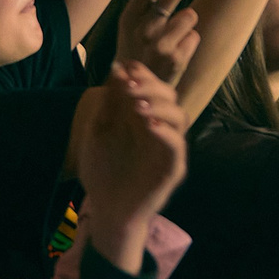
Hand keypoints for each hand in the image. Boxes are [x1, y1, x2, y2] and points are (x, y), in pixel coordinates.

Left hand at [73, 60, 189, 268]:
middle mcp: (160, 131)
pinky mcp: (172, 170)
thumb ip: (109, 103)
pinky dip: (166, 133)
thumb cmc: (102, 172)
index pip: (154, 88)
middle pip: (170, 97)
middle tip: (130, 84)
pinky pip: (177, 147)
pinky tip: (148, 126)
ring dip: (160, 106)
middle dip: (151, 85)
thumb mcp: (98, 131)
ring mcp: (168, 150)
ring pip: (180, 118)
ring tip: (137, 105)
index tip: (126, 67)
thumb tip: (118, 68)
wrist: (105, 211)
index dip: (144, 74)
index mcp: (144, 119)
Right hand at [110, 0, 198, 86]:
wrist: (134, 94)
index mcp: (128, 17)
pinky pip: (195, 36)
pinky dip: (189, 42)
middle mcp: (143, 29)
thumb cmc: (136, 53)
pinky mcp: (176, 59)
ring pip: (190, 14)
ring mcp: (160, 45)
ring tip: (174, 36)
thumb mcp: (131, 27)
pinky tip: (177, 53)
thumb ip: (148, 3)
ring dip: (186, 22)